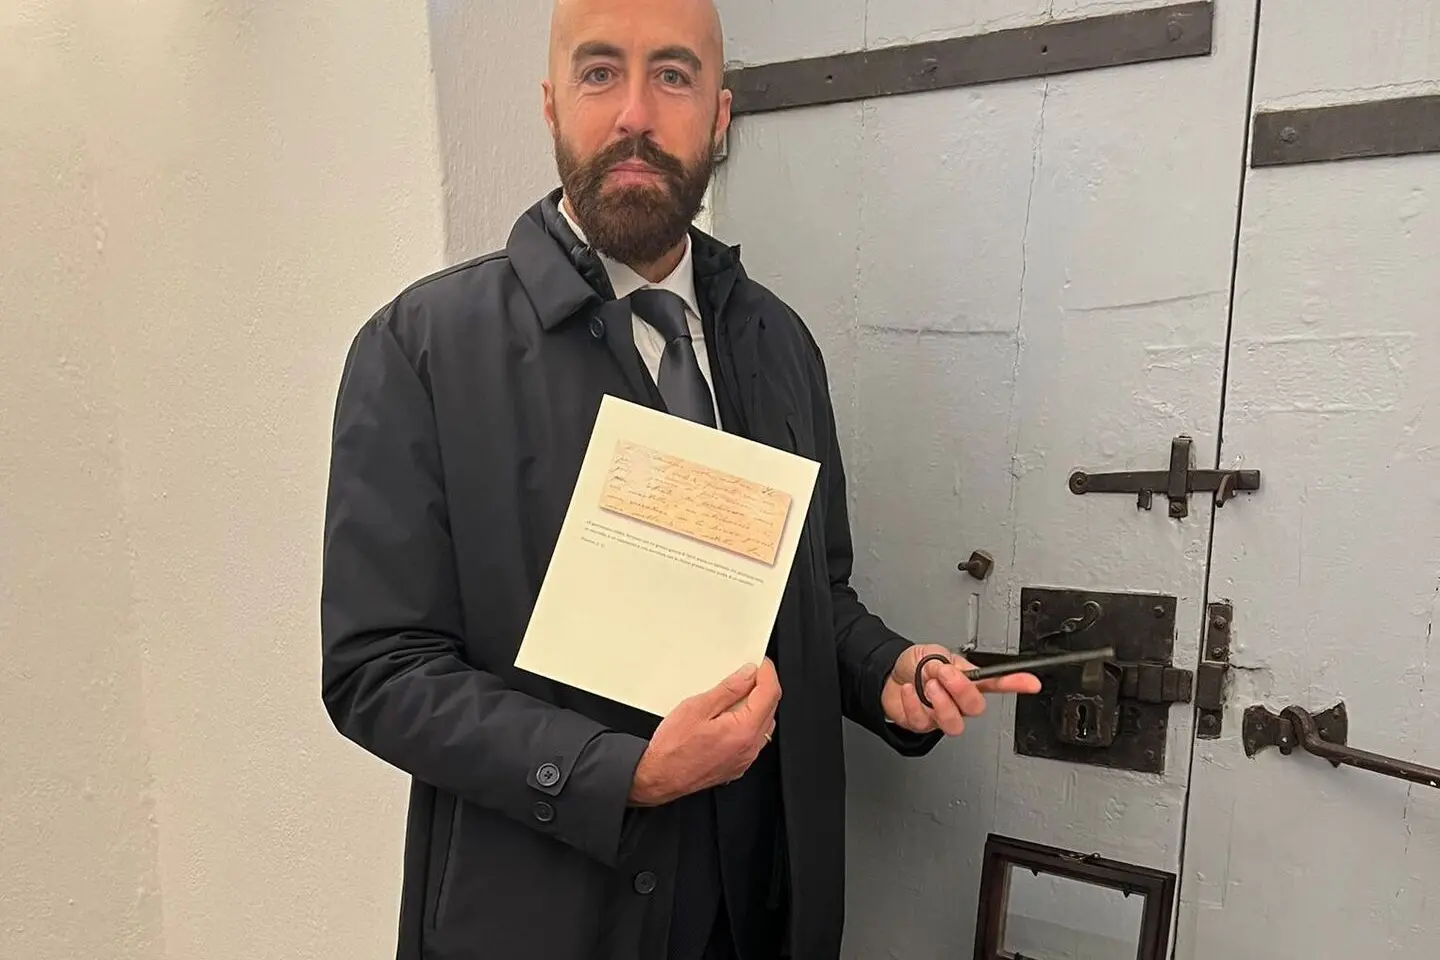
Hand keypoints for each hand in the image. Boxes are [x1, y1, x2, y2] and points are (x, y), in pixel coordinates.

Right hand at [628, 659, 780, 805]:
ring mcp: (745, 759)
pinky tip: (733, 717)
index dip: (767, 673)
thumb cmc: (673, 748)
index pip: (770, 694)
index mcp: (744, 731)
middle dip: (763, 687)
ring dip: (757, 706)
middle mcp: (749, 747)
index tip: (761, 663)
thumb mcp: (697, 708)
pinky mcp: (737, 766)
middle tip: (749, 673)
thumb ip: (728, 690)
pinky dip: (750, 724)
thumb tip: (747, 675)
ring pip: (764, 725)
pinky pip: (753, 740)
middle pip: (770, 709)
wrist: (659, 778)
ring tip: (739, 694)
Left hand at [882, 643, 1040, 735]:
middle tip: (945, 675)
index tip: (1031, 683)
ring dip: (941, 703)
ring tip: (928, 686)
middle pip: (975, 708)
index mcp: (967, 681)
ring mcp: (941, 715)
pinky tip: (910, 691)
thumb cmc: (914, 665)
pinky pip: (923, 722)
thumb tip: (958, 670)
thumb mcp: (934, 653)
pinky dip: (913, 703)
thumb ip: (947, 662)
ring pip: (954, 724)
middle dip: (961, 690)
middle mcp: (958, 702)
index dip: (1015, 684)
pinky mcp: (923, 725)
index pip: (997, 684)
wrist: (887, 675)